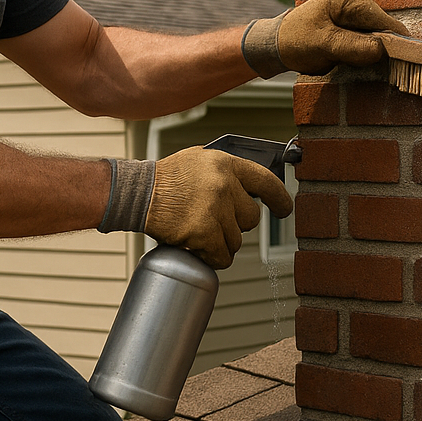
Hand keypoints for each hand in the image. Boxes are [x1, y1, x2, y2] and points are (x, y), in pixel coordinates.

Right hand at [146, 147, 293, 268]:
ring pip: (237, 240)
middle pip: (251, 218)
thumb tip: (251, 189)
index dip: (279, 199)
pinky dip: (213, 258)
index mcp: (225, 164)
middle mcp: (224, 184)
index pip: (266, 182)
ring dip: (221, 243)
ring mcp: (215, 209)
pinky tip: (199, 251)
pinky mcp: (204, 232)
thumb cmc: (166, 179)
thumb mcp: (199, 161)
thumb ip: (225, 172)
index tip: (284, 210)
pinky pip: (222, 256)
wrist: (137, 193)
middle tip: (213, 222)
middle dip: (236, 225)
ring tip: (199, 233)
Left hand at [277, 0, 409, 74]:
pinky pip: (369, 41)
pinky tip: (350, 59)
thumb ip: (353, 47)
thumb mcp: (323, 44)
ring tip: (350, 61)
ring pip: (378, 38)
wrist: (276, 45)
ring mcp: (356, 12)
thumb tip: (383, 50)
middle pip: (384, 30)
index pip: (386, 22)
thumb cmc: (295, 41)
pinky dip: (364, 53)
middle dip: (379, 50)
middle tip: (362, 65)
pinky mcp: (353, 24)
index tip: (398, 66)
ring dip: (370, 53)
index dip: (394, 45)